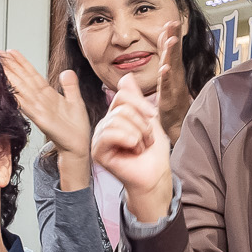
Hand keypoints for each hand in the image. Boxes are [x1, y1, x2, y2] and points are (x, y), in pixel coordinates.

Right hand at [3, 50, 92, 162]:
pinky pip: (28, 106)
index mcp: (49, 95)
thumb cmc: (76, 127)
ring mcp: (39, 109)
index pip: (33, 75)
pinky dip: (18, 97)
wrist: (78, 146)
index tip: (11, 52)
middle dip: (12, 66)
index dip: (22, 63)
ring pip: (23, 89)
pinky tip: (9, 89)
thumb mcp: (75, 101)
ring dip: (11, 77)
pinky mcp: (41, 119)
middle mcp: (41, 100)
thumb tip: (67, 71)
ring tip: (0, 65)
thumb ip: (70, 86)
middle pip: (24, 79)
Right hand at [90, 76, 173, 223]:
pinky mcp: (97, 151)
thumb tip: (126, 76)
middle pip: (121, 108)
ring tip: (140, 146)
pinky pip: (109, 134)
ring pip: (117, 120)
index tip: (152, 118)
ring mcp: (99, 138)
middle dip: (141, 124)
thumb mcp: (148, 119)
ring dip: (138, 134)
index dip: (141, 105)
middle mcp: (105, 125)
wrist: (154, 174)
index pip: (122, 96)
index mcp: (115, 116)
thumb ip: (136, 98)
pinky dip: (128, 140)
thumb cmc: (153, 151)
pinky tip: (133, 149)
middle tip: (146, 139)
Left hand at [152, 23, 194, 137]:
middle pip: (174, 55)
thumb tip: (164, 37)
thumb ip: (166, 57)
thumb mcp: (168, 76)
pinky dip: (166, 78)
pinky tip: (164, 69)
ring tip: (170, 40)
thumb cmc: (174, 103)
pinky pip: (167, 87)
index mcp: (174, 71)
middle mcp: (175, 78)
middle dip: (173, 37)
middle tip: (173, 22)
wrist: (178, 127)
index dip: (171, 35)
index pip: (172, 50)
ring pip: (172, 68)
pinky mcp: (169, 100)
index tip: (171, 20)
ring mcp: (173, 88)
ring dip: (171, 54)